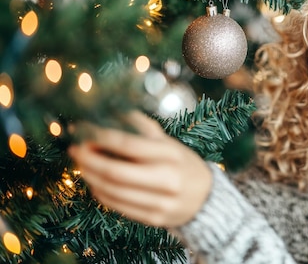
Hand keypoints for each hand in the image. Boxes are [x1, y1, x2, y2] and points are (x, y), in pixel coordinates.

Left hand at [68, 111, 211, 227]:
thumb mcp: (168, 143)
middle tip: (75, 150)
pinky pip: (118, 207)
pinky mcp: (154, 219)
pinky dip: (101, 194)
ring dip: (91, 177)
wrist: (207, 198)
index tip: (83, 131)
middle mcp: (167, 179)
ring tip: (83, 165)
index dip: (100, 137)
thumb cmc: (182, 164)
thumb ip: (142, 128)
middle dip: (89, 160)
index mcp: (171, 154)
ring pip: (112, 192)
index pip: (128, 145)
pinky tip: (96, 183)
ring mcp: (161, 202)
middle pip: (115, 172)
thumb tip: (111, 112)